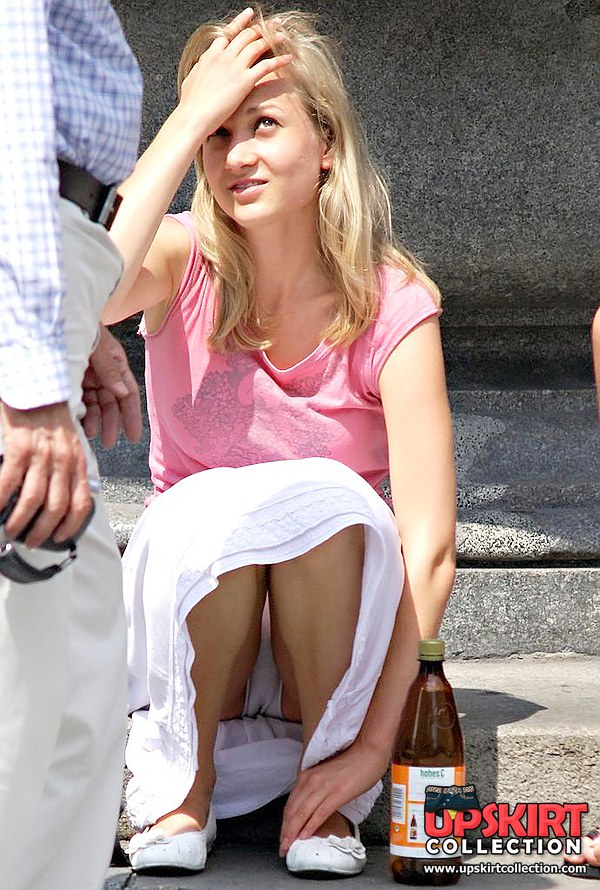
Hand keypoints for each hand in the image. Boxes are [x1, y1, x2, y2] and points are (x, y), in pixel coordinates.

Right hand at [0, 401, 90, 546]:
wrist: (36, 386)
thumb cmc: (49, 417)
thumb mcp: (69, 444)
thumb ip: (68, 469)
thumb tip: (60, 497)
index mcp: (78, 461)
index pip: (82, 503)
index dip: (71, 526)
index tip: (59, 538)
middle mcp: (63, 459)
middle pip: (57, 507)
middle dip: (43, 531)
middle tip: (31, 541)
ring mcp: (42, 453)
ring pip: (34, 499)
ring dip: (20, 521)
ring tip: (11, 531)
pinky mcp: (20, 446)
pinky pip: (9, 481)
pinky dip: (1, 500)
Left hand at [82, 325, 141, 446]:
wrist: (58, 316)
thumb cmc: (83, 326)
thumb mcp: (98, 346)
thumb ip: (109, 370)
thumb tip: (122, 393)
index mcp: (117, 365)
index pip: (129, 394)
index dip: (132, 415)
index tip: (133, 436)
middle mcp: (105, 375)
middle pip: (113, 405)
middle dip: (112, 424)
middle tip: (109, 442)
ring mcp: (89, 379)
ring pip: (96, 406)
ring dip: (96, 421)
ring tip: (91, 433)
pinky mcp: (73, 382)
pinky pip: (80, 402)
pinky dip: (81, 413)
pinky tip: (80, 423)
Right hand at [178, 8, 291, 140]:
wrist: (193, 115)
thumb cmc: (190, 103)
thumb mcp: (192, 78)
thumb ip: (201, 68)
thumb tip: (202, 64)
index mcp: (211, 54)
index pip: (229, 32)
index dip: (241, 22)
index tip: (250, 14)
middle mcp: (224, 56)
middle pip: (246, 35)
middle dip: (262, 28)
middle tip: (274, 24)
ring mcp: (235, 67)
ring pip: (257, 45)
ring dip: (272, 39)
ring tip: (283, 37)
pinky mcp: (245, 80)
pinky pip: (266, 66)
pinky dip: (279, 60)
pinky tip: (288, 58)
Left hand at [279, 737, 389, 855]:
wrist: (368, 751)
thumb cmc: (351, 763)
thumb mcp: (326, 775)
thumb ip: (316, 788)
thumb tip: (310, 807)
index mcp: (307, 776)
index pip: (290, 804)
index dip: (284, 823)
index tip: (282, 836)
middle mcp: (311, 780)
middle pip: (292, 811)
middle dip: (285, 832)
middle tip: (282, 849)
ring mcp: (323, 787)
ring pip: (302, 813)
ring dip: (293, 833)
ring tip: (289, 847)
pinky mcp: (337, 794)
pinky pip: (319, 813)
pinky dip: (310, 827)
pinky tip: (304, 837)